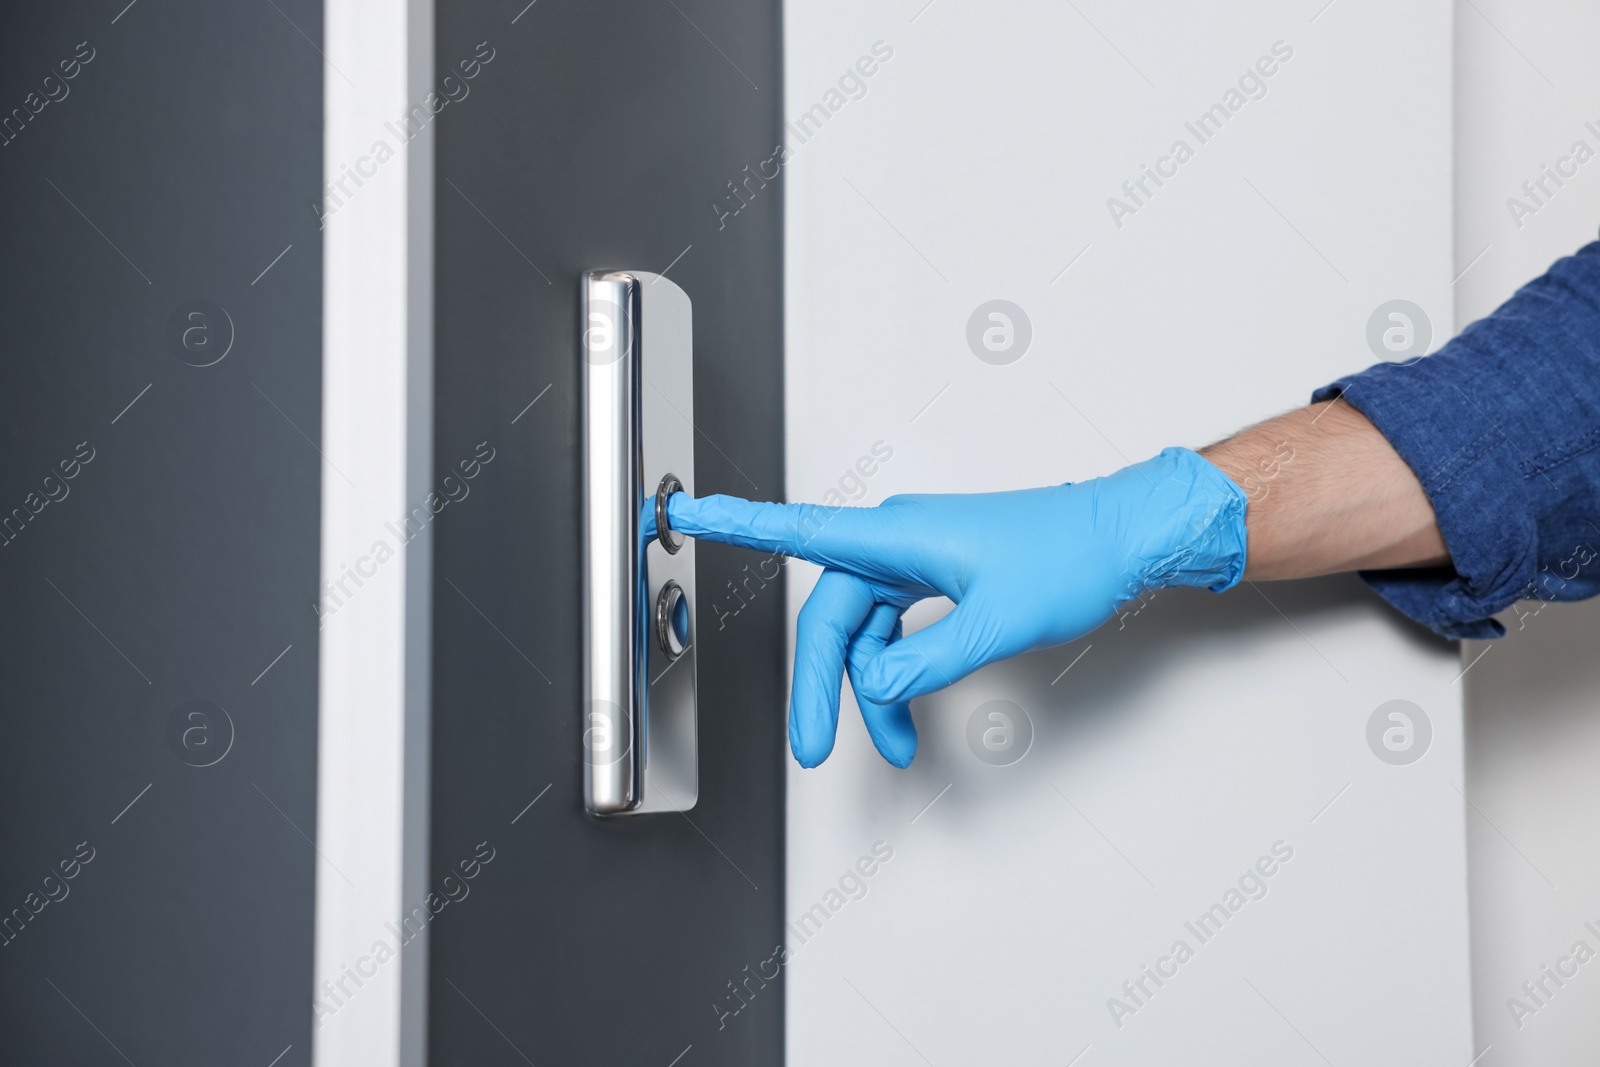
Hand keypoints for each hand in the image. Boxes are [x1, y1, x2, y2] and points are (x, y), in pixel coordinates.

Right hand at [656, 447, 1247, 768]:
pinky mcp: (936, 576)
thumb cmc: (1071, 555)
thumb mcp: (997, 620)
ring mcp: (916, 560)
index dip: (737, 524)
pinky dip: (896, 673)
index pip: (797, 529)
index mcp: (897, 534)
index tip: (688, 510)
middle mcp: (897, 542)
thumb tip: (874, 686)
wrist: (1124, 538)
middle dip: (820, 686)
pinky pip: (893, 630)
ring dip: (867, 691)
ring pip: (863, 633)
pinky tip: (903, 708)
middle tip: (812, 746)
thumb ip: (928, 659)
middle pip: (831, 618)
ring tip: (892, 746)